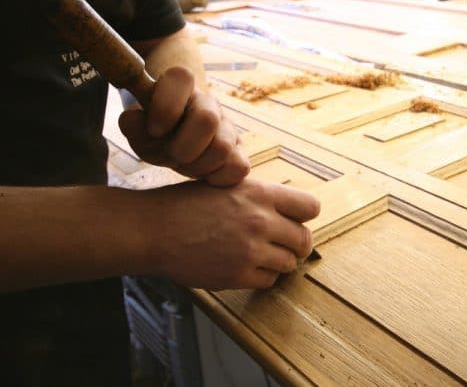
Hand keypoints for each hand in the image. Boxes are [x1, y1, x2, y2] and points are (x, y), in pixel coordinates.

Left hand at [119, 66, 249, 186]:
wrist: (176, 140)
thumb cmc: (156, 132)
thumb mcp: (137, 128)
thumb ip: (132, 124)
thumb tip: (134, 120)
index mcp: (181, 86)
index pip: (181, 78)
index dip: (166, 107)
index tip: (154, 129)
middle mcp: (209, 102)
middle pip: (207, 118)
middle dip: (183, 147)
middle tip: (171, 154)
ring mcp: (228, 126)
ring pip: (222, 147)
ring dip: (198, 166)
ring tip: (185, 165)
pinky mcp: (239, 151)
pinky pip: (239, 167)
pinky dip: (217, 177)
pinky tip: (203, 174)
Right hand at [146, 178, 319, 289]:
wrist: (155, 229)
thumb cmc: (186, 204)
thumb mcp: (227, 184)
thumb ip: (258, 196)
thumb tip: (284, 209)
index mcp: (260, 193)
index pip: (310, 207)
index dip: (304, 217)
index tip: (295, 221)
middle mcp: (261, 221)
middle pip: (304, 240)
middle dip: (296, 245)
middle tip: (284, 246)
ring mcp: (251, 251)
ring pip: (289, 264)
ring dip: (279, 262)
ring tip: (259, 256)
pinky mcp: (239, 276)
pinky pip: (268, 281)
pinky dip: (261, 277)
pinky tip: (244, 266)